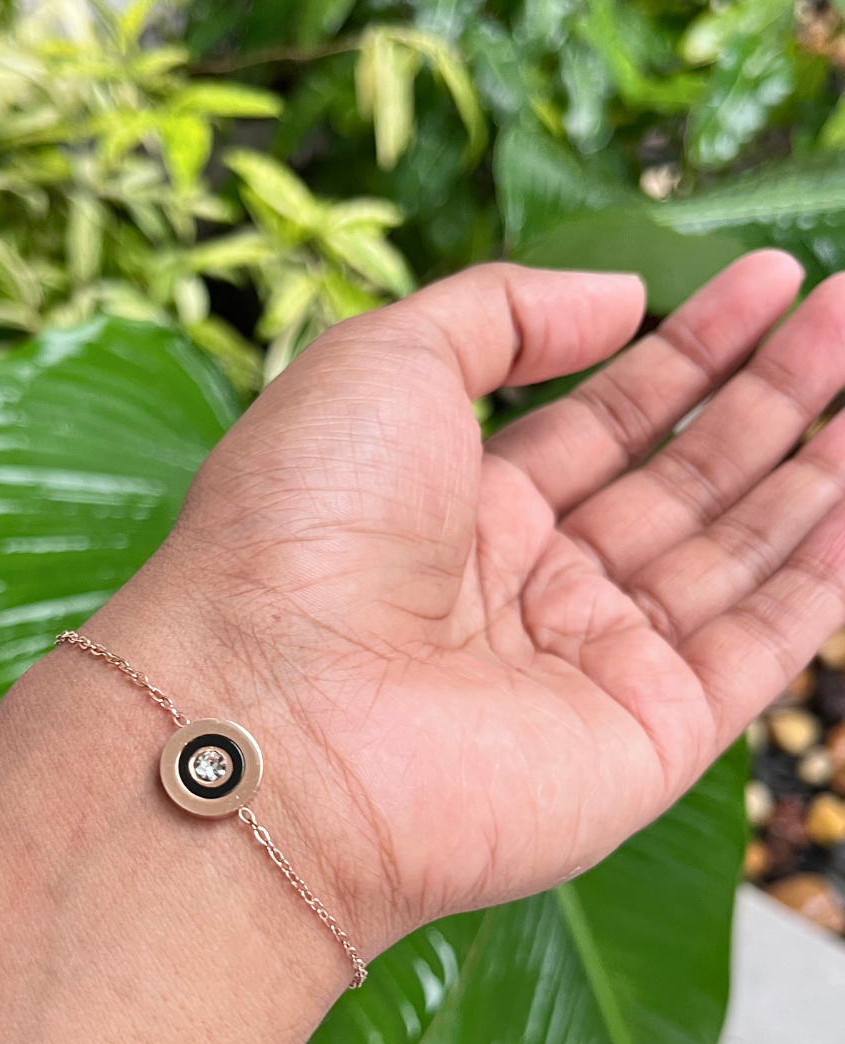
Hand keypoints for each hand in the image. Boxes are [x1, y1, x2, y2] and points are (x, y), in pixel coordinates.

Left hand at [106, 251, 843, 952]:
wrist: (274, 714)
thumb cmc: (299, 528)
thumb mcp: (381, 363)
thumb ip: (501, 311)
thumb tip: (619, 296)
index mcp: (457, 508)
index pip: (602, 421)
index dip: (686, 350)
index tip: (768, 280)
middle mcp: (527, 592)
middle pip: (677, 481)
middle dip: (767, 396)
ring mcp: (589, 669)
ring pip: (731, 556)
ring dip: (811, 472)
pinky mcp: (645, 741)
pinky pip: (757, 646)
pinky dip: (820, 573)